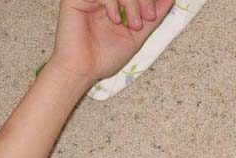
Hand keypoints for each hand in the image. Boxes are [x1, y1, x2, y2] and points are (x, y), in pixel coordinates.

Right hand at [49, 0, 175, 84]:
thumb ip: (153, 16)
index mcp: (115, 2)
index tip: (152, 15)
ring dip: (132, 1)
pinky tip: (113, 19)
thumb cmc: (103, 58)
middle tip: (147, 18)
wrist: (82, 71)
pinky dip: (112, 1)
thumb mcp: (136, 36)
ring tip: (132, 25)